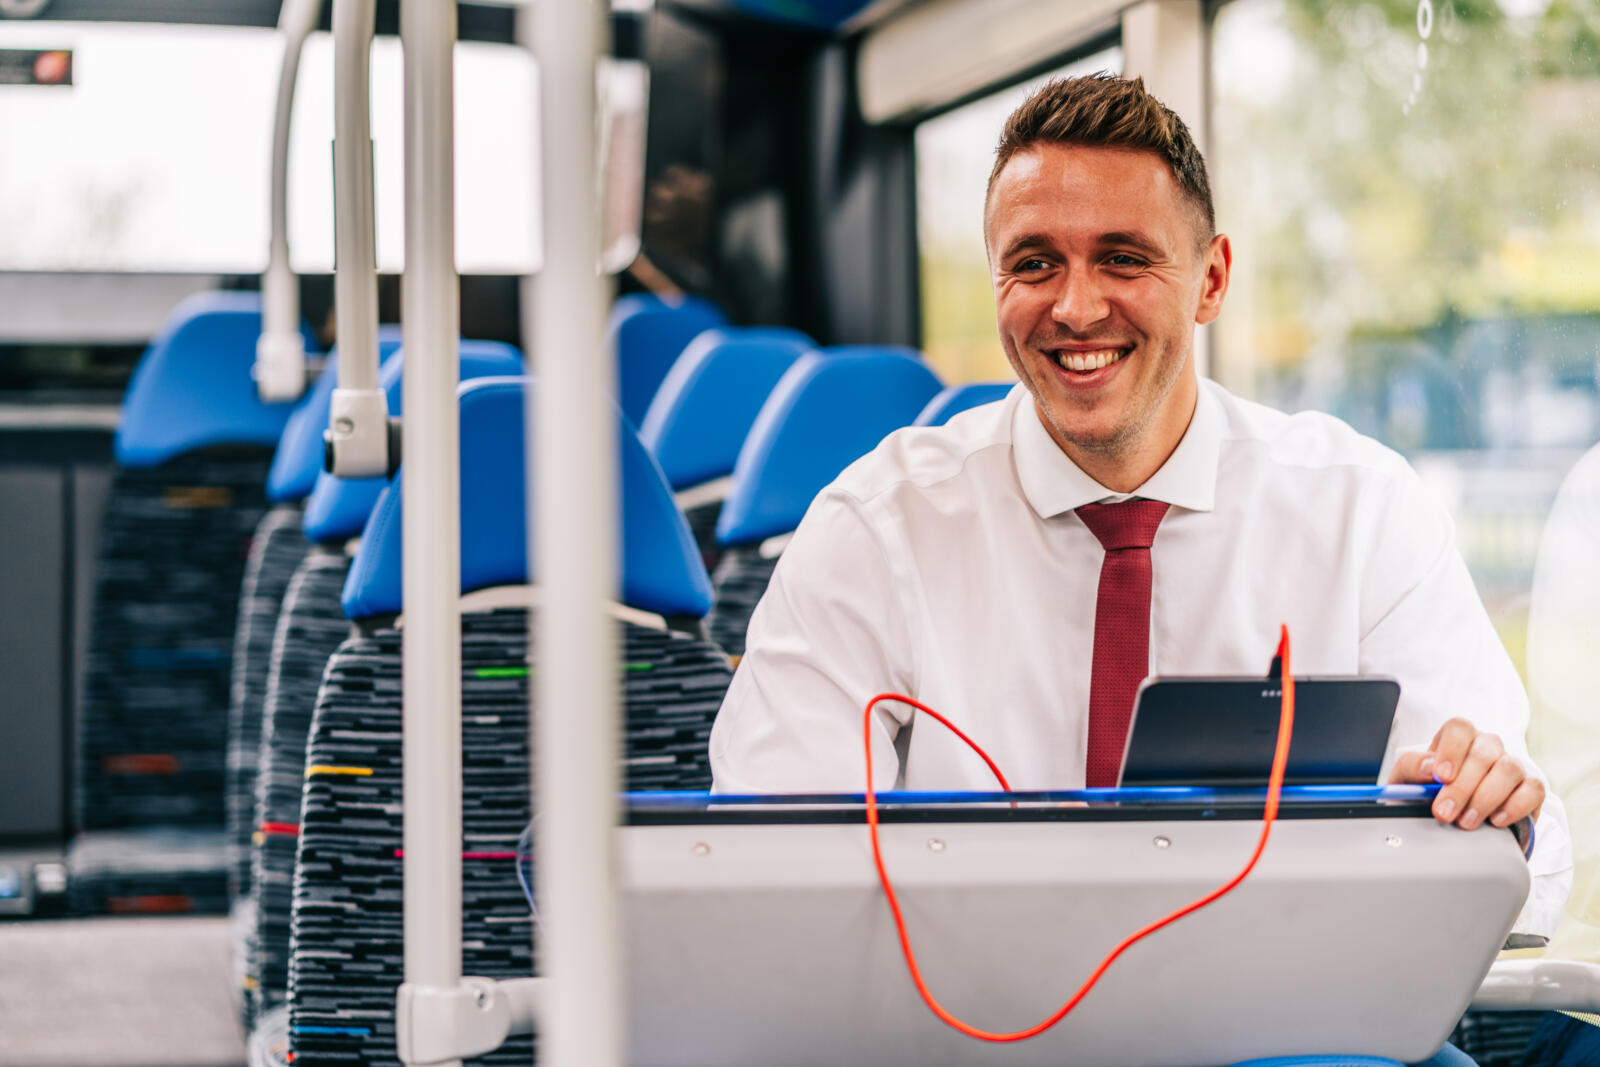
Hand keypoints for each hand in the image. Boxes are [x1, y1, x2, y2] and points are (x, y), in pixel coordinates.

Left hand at [1389, 718, 1543, 830]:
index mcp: (1459, 738)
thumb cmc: (1430, 792)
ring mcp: (1512, 765)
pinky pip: (1534, 789)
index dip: (1451, 750)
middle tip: (1444, 812)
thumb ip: (1412, 767)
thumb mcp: (1409, 779)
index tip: (1440, 777)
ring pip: (1509, 768)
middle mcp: (1488, 746)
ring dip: (1486, 798)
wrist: (1455, 819)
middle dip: (1461, 787)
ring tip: (1466, 821)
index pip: (1459, 728)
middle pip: (1482, 753)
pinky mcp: (1531, 788)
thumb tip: (1427, 767)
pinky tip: (1496, 820)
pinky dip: (1515, 806)